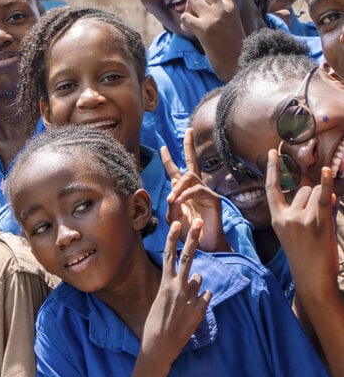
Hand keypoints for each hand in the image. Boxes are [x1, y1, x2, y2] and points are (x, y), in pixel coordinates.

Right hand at [140, 220, 211, 366]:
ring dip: (195, 286)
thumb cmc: (155, 321)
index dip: (173, 238)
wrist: (160, 344)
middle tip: (199, 221)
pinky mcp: (200, 309)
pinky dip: (202, 299)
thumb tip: (197, 278)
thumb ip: (177, 286)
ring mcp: (191, 297)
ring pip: (199, 280)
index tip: (178, 223)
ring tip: (184, 302)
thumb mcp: (161, 299)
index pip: (169, 255)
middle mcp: (179, 286)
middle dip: (193, 237)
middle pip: (188, 256)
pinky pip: (205, 296)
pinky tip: (192, 310)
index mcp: (165, 283)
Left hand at [162, 129, 229, 251]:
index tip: (161, 147)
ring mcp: (206, 192)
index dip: (168, 160)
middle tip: (188, 130)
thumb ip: (171, 203)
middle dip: (189, 146)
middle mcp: (196, 189)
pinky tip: (180, 202)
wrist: (201, 246)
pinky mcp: (214, 199)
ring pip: (191, 177)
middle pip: (192, 163)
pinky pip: (197, 190)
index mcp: (184, 191)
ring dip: (179, 187)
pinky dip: (186, 195)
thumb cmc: (187, 232)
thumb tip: (173, 184)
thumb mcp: (173, 217)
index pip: (176, 172)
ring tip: (172, 199)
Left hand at [181, 0, 244, 80]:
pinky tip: (198, 35)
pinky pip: (184, 18)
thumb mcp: (227, 25)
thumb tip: (190, 6)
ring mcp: (213, 16)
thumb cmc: (233, 47)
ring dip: (190, 12)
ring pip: (190, 1)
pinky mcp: (203, 27)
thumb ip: (212, 12)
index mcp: (231, 5)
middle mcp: (223, 7)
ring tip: (202, 26)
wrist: (239, 64)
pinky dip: (186, 25)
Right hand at [265, 154, 339, 294]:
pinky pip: (322, 197)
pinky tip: (327, 171)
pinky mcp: (317, 223)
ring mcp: (300, 219)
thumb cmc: (306, 257)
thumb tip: (327, 193)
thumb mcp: (298, 233)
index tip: (272, 152)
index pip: (271, 188)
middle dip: (314, 196)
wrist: (312, 280)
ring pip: (315, 193)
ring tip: (324, 224)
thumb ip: (309, 210)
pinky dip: (326, 183)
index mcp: (276, 219)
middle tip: (316, 220)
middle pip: (303, 189)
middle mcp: (286, 216)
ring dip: (324, 201)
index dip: (272, 169)